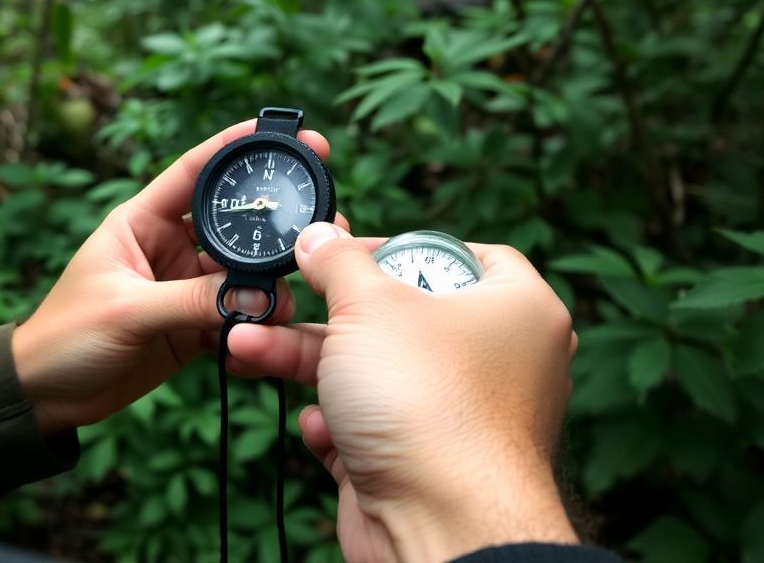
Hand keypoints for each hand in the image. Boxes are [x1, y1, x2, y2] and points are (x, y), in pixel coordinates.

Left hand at [9, 121, 343, 435]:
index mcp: (142, 220)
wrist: (46, 398)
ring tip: (280, 310)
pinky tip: (261, 341)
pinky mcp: (194, 326)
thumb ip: (190, 300)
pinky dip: (254, 327)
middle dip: (273, 225)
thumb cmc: (64, 337)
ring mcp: (185, 287)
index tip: (285, 134)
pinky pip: (239, 317)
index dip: (238, 147)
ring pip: (244, 276)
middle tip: (316, 227)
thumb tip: (256, 297)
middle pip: (234, 224)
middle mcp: (169, 246)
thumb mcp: (125, 310)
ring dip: (267, 291)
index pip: (195, 171)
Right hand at [226, 223, 578, 562]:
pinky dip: (336, 422)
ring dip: (306, 360)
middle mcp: (496, 360)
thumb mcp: (370, 305)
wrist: (440, 527)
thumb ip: (338, 263)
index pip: (462, 253)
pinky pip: (371, 427)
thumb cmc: (429, 405)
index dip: (401, 245)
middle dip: (325, 311)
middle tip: (283, 298)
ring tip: (247, 347)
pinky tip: (320, 425)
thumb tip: (319, 236)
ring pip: (374, 372)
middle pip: (402, 314)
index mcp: (515, 308)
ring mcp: (459, 415)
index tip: (350, 250)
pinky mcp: (423, 463)